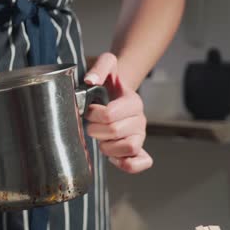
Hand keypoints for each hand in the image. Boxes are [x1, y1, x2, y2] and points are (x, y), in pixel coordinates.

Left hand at [83, 53, 152, 173]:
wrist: (116, 92)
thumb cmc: (110, 82)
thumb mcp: (107, 65)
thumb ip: (99, 67)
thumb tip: (91, 80)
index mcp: (133, 102)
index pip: (110, 114)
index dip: (94, 114)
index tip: (89, 110)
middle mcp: (140, 120)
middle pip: (115, 132)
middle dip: (96, 129)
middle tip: (92, 124)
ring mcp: (140, 136)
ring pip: (128, 148)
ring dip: (107, 145)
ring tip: (101, 138)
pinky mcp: (138, 151)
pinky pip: (139, 163)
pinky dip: (126, 164)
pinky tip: (113, 156)